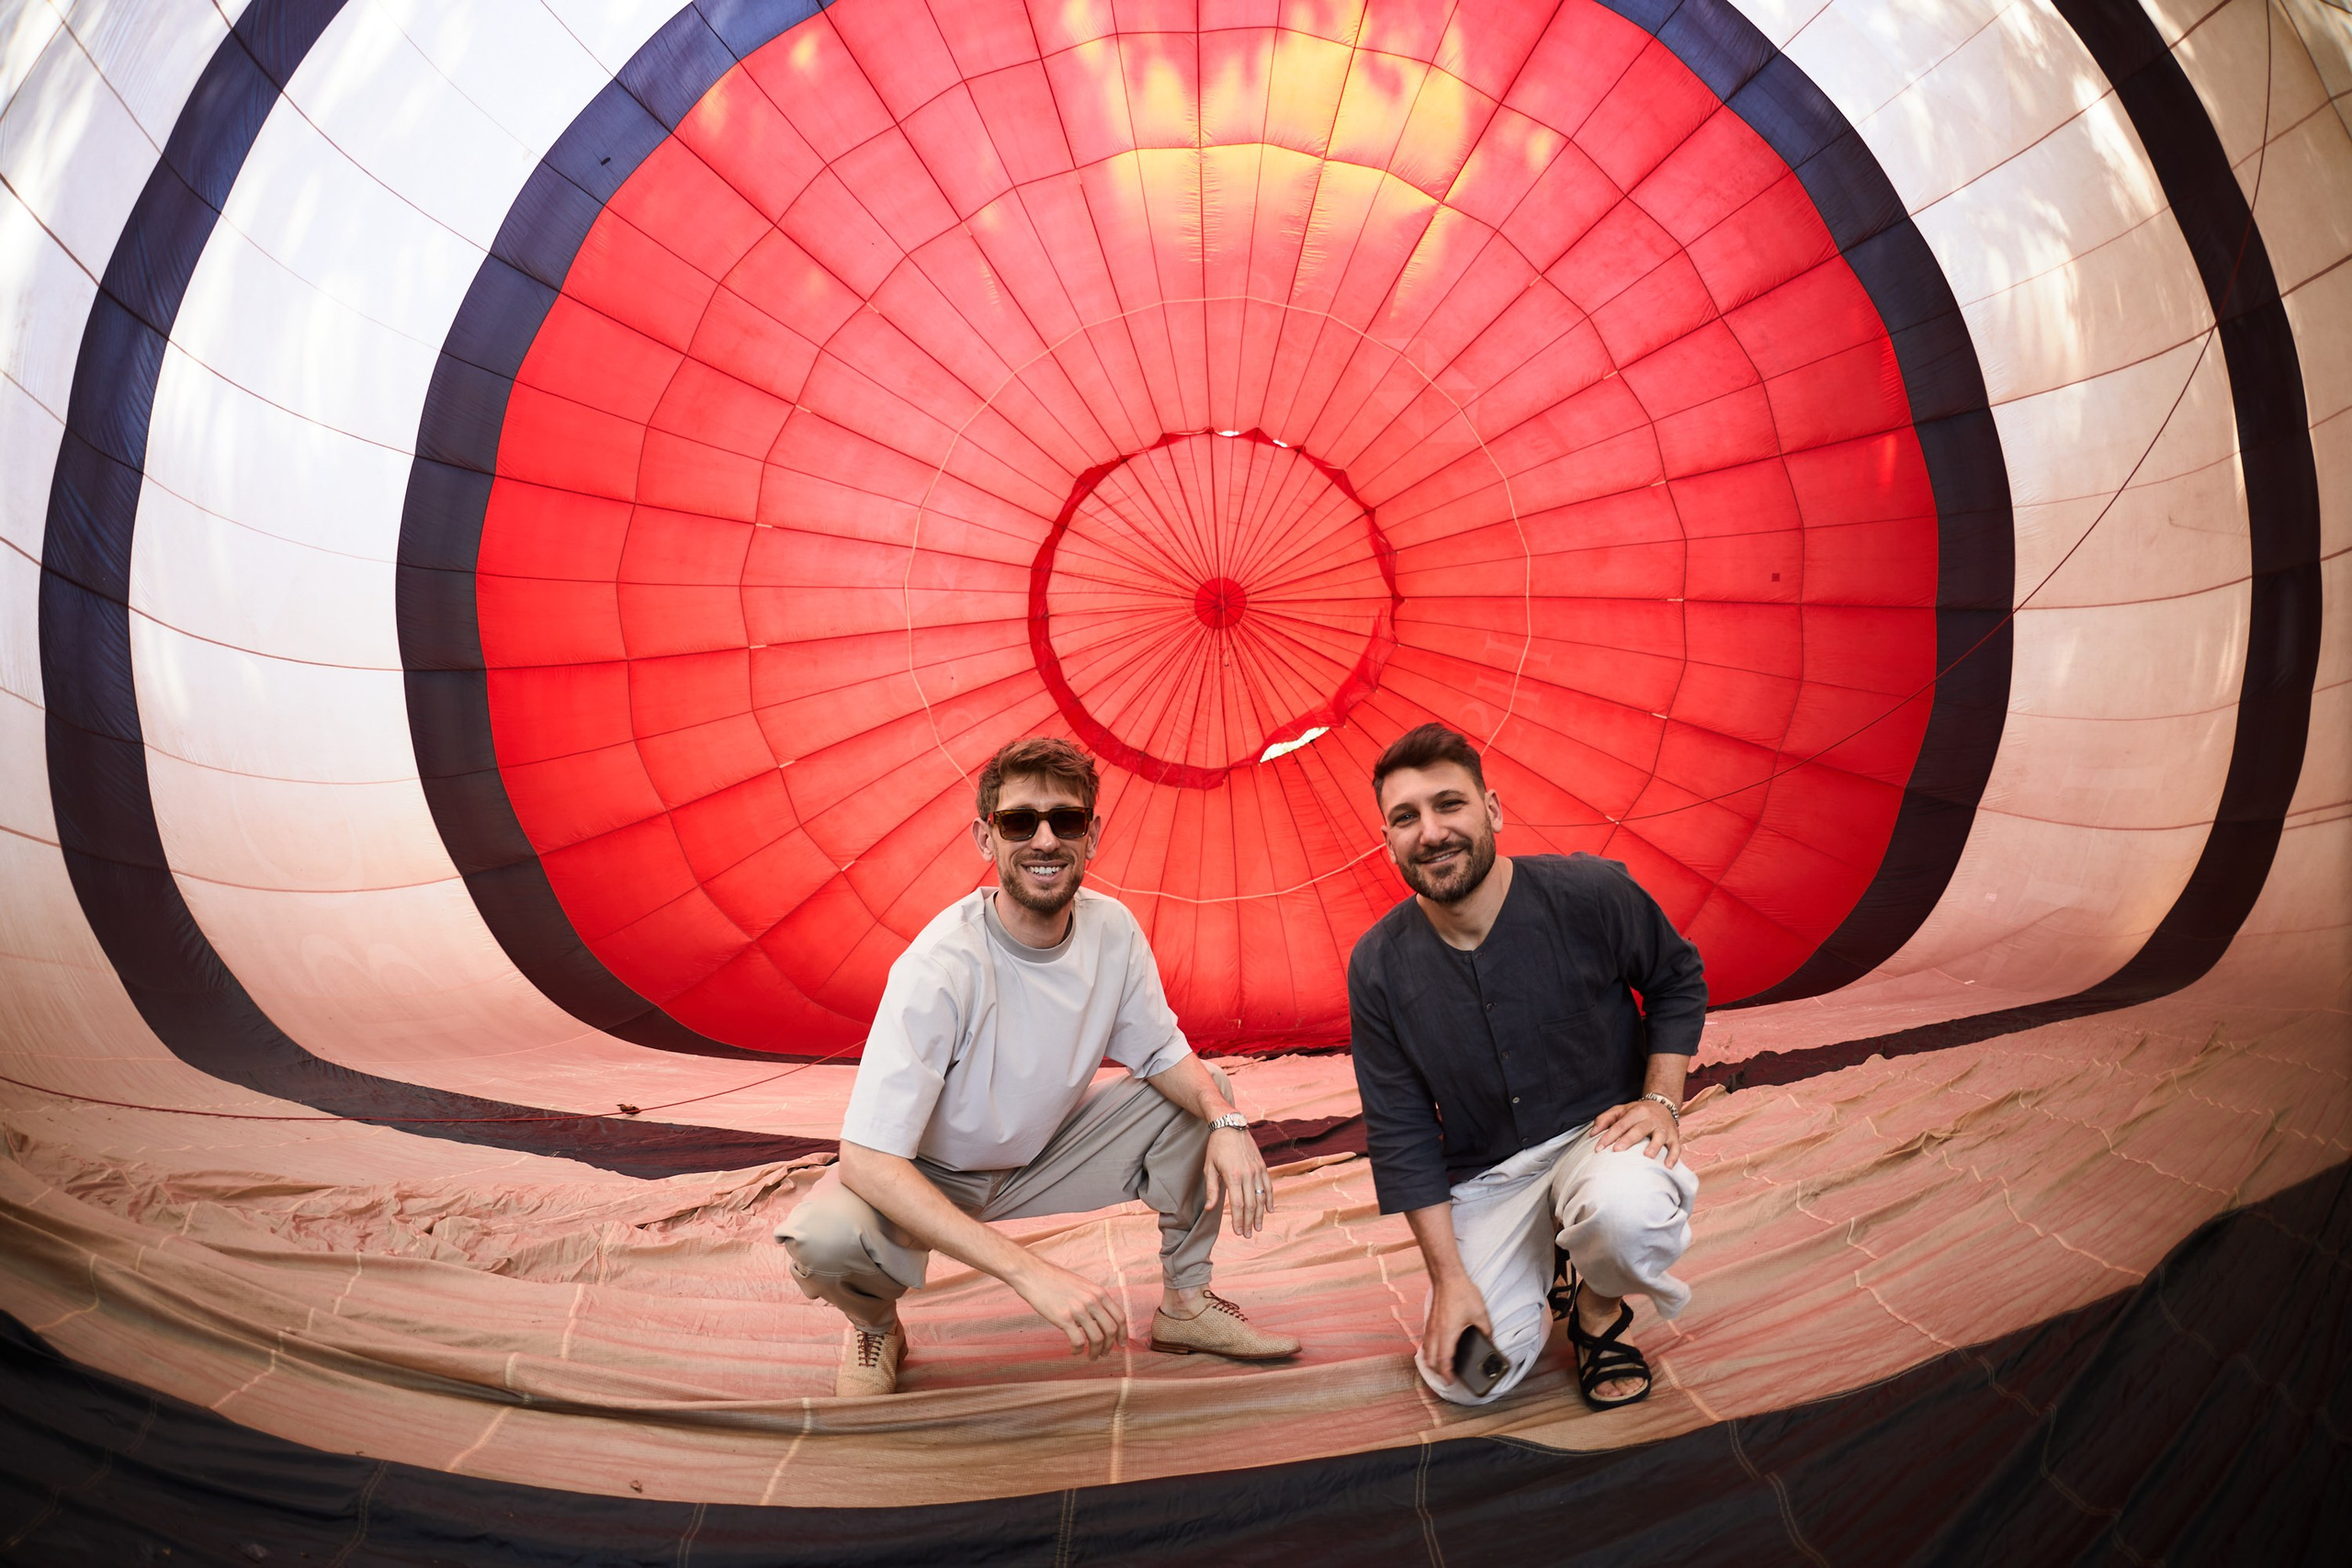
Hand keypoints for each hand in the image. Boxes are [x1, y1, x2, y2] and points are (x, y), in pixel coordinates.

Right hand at [1009, 1259, 1127, 1358]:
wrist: (1033, 1274)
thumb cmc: (1056, 1280)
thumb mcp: (1082, 1285)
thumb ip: (1094, 1299)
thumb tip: (1101, 1319)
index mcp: (1099, 1292)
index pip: (1120, 1317)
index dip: (1124, 1334)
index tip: (1122, 1344)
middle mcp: (1092, 1300)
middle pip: (1111, 1330)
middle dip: (1110, 1346)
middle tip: (1104, 1354)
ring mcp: (1078, 1309)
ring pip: (1097, 1338)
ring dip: (1095, 1352)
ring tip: (1090, 1357)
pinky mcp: (1063, 1318)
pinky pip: (1078, 1341)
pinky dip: (1078, 1350)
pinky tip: (1074, 1351)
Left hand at [1202, 1125, 1272, 1236]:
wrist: (1230, 1125)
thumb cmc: (1216, 1147)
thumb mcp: (1209, 1167)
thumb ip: (1212, 1190)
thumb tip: (1210, 1209)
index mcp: (1233, 1176)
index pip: (1237, 1205)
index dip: (1238, 1220)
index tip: (1238, 1232)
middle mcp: (1247, 1174)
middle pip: (1250, 1204)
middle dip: (1248, 1222)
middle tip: (1247, 1234)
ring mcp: (1257, 1170)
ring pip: (1261, 1197)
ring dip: (1260, 1214)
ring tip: (1257, 1227)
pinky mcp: (1262, 1165)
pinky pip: (1268, 1185)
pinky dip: (1270, 1199)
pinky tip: (1269, 1210)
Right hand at [1418, 1272, 1493, 1386]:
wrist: (1448, 1277)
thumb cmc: (1462, 1294)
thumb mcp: (1481, 1314)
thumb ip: (1486, 1331)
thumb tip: (1489, 1342)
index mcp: (1448, 1334)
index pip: (1443, 1361)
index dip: (1446, 1374)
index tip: (1451, 1382)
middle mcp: (1436, 1332)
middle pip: (1430, 1360)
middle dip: (1437, 1372)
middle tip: (1447, 1377)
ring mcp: (1430, 1327)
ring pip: (1426, 1351)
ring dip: (1432, 1362)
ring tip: (1442, 1367)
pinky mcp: (1430, 1321)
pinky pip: (1426, 1342)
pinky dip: (1429, 1351)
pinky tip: (1438, 1350)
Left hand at [1593, 1096, 1679, 1163]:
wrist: (1663, 1104)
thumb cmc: (1637, 1112)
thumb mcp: (1621, 1110)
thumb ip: (1605, 1119)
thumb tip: (1592, 1133)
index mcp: (1636, 1112)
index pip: (1620, 1125)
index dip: (1609, 1136)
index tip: (1598, 1148)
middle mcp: (1650, 1119)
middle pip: (1638, 1130)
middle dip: (1627, 1140)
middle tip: (1616, 1150)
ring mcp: (1664, 1128)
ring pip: (1659, 1137)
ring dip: (1654, 1146)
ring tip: (1647, 1157)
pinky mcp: (1674, 1136)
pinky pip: (1676, 1147)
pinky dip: (1673, 1156)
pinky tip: (1667, 1166)